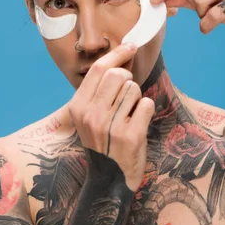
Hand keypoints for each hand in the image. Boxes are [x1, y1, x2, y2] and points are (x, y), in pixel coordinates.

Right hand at [67, 43, 154, 190]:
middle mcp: (92, 115)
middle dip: (127, 79)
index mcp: (78, 107)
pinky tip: (137, 122)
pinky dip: (146, 109)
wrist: (108, 179)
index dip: (117, 54)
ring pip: (133, 88)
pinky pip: (146, 103)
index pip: (98, 69)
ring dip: (136, 97)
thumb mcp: (88, 117)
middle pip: (118, 75)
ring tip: (128, 114)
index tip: (130, 46)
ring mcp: (111, 125)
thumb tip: (120, 59)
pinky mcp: (131, 135)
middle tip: (126, 95)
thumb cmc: (101, 141)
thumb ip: (97, 91)